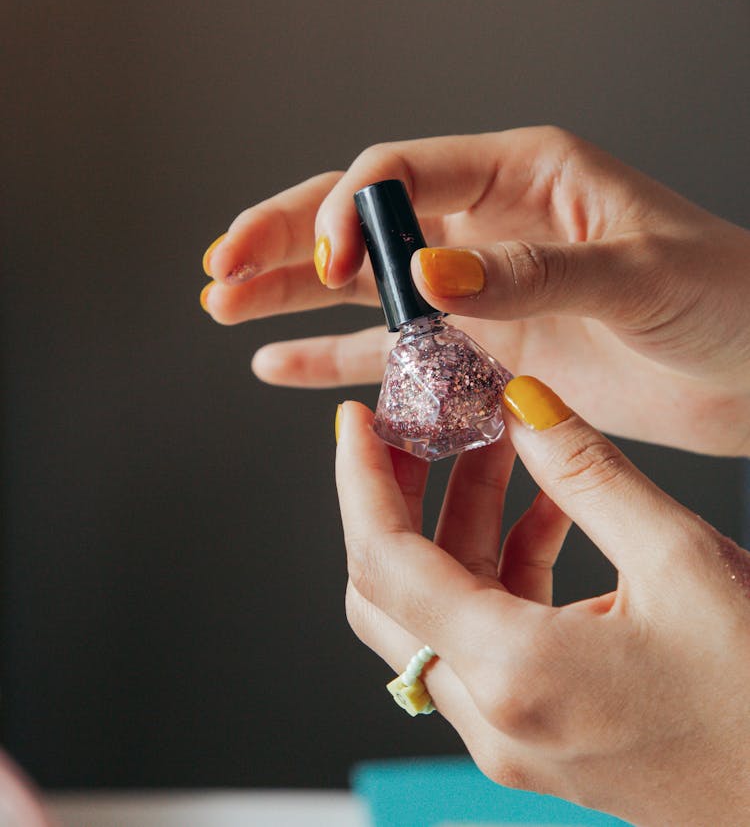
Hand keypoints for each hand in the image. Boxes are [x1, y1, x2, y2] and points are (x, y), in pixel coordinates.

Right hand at [200, 127, 749, 454]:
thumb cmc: (729, 296)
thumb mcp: (637, 271)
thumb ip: (531, 274)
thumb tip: (429, 276)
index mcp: (523, 175)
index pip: (405, 172)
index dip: (349, 210)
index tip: (319, 258)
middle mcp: (488, 226)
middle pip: (364, 224)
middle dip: (288, 239)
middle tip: (221, 266)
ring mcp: (482, 291)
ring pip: (364, 288)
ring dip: (292, 295)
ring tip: (223, 304)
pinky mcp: (487, 351)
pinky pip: (396, 353)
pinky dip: (336, 357)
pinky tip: (280, 362)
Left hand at [335, 379, 749, 826]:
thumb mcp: (679, 557)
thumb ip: (586, 469)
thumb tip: (522, 402)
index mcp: (513, 675)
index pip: (384, 562)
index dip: (360, 478)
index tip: (355, 420)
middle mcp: (495, 718)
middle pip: (392, 592)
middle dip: (396, 496)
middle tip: (415, 424)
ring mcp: (516, 735)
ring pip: (443, 612)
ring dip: (460, 523)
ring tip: (497, 443)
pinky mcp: (545, 733)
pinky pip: (493, 637)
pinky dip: (505, 565)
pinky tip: (549, 508)